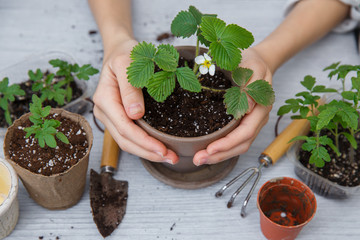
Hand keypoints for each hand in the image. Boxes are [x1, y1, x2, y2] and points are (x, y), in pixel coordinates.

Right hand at [93, 38, 178, 163]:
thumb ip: (130, 87)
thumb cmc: (125, 54)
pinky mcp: (118, 117)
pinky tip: (158, 148)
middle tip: (171, 158)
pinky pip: (129, 136)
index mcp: (105, 99)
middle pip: (125, 140)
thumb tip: (135, 114)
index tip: (163, 149)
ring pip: (126, 142)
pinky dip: (144, 144)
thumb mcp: (128, 63)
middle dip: (148, 152)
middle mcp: (104, 111)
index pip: (125, 128)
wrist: (119, 51)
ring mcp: (110, 116)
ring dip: (146, 152)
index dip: (144, 142)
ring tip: (168, 157)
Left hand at [193, 47, 272, 164]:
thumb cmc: (253, 62)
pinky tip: (206, 150)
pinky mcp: (242, 122)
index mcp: (261, 107)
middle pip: (241, 144)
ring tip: (199, 159)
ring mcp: (251, 122)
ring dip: (219, 155)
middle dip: (220, 155)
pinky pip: (233, 139)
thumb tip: (248, 107)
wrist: (258, 61)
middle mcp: (257, 118)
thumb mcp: (252, 67)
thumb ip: (251, 85)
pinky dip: (221, 148)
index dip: (228, 143)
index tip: (209, 149)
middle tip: (198, 160)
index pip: (245, 132)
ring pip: (238, 145)